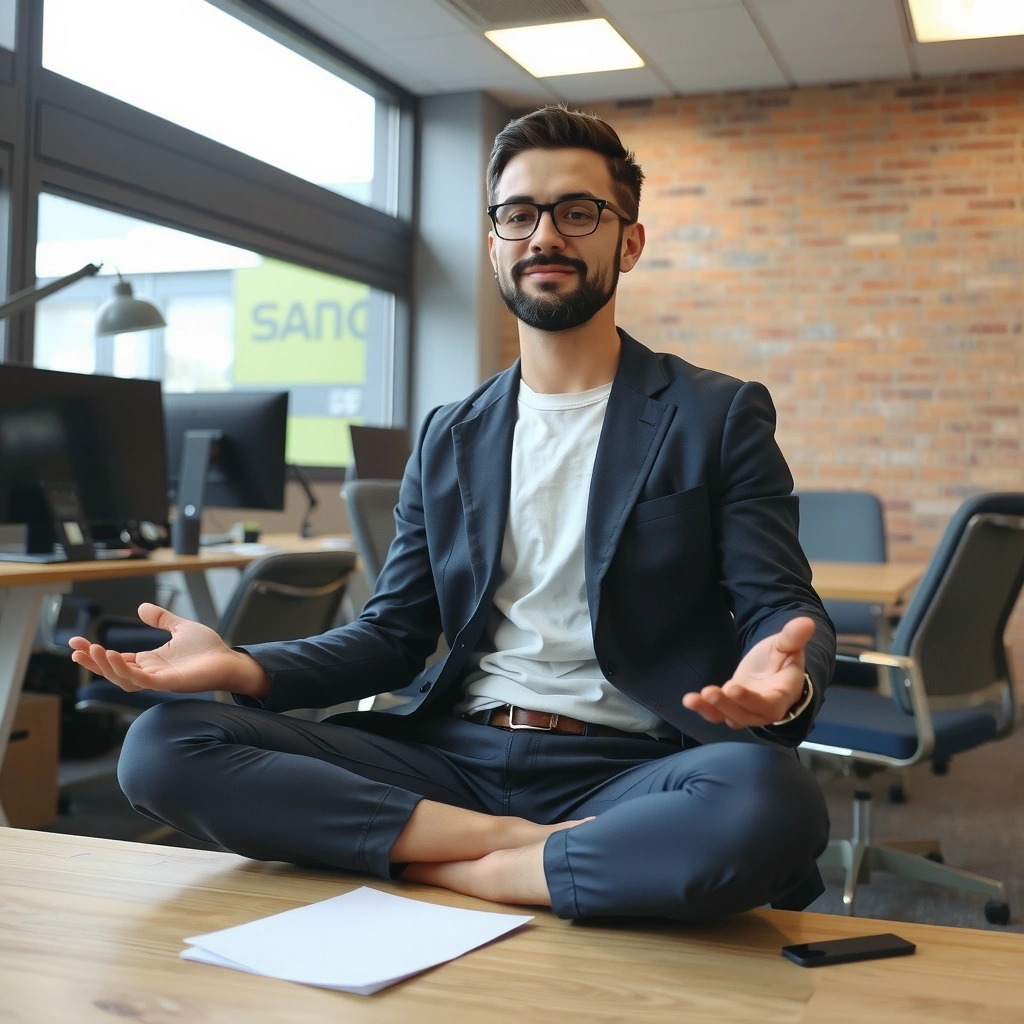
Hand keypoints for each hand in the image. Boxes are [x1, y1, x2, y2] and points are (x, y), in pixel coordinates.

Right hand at [68, 603, 267, 697]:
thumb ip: (161, 619)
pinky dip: (126, 671)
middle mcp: (150, 672)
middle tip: (75, 648)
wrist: (230, 661)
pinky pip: (141, 680)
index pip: (116, 659)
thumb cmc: (209, 649)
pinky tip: (115, 657)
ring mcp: (158, 679)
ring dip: (106, 666)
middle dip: (93, 661)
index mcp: (150, 661)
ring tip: (93, 650)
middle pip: (113, 670)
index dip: (96, 653)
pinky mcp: (168, 683)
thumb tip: (142, 607)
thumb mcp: (180, 628)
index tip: (78, 642)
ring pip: (123, 677)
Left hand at [682, 617, 813, 728]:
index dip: (750, 699)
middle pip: (746, 715)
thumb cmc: (782, 658)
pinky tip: (689, 700)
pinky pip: (719, 714)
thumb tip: (807, 622)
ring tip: (692, 699)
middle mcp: (765, 709)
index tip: (732, 688)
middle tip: (708, 692)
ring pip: (730, 717)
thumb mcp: (787, 644)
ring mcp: (747, 711)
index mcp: (783, 694)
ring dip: (711, 710)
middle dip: (727, 706)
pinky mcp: (732, 708)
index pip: (768, 703)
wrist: (774, 670)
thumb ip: (793, 637)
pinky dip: (704, 709)